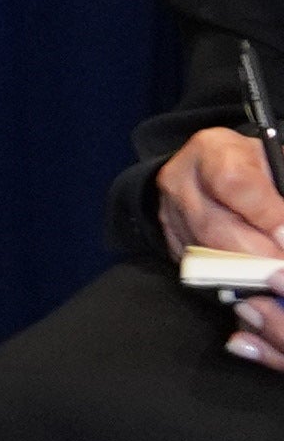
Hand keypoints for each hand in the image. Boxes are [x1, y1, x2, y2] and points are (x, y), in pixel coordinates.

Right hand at [167, 126, 283, 368]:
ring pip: (205, 254)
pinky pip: (197, 270)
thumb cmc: (259, 169)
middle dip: (258, 258)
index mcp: (213, 150)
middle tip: (281, 274)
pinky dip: (228, 284)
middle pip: (214, 227)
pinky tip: (253, 290)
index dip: (266, 216)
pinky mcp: (168, 241)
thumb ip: (280, 199)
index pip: (234, 184)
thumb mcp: (277, 169)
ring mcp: (168, 213)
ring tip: (273, 285)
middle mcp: (180, 180)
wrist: (214, 173)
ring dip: (245, 277)